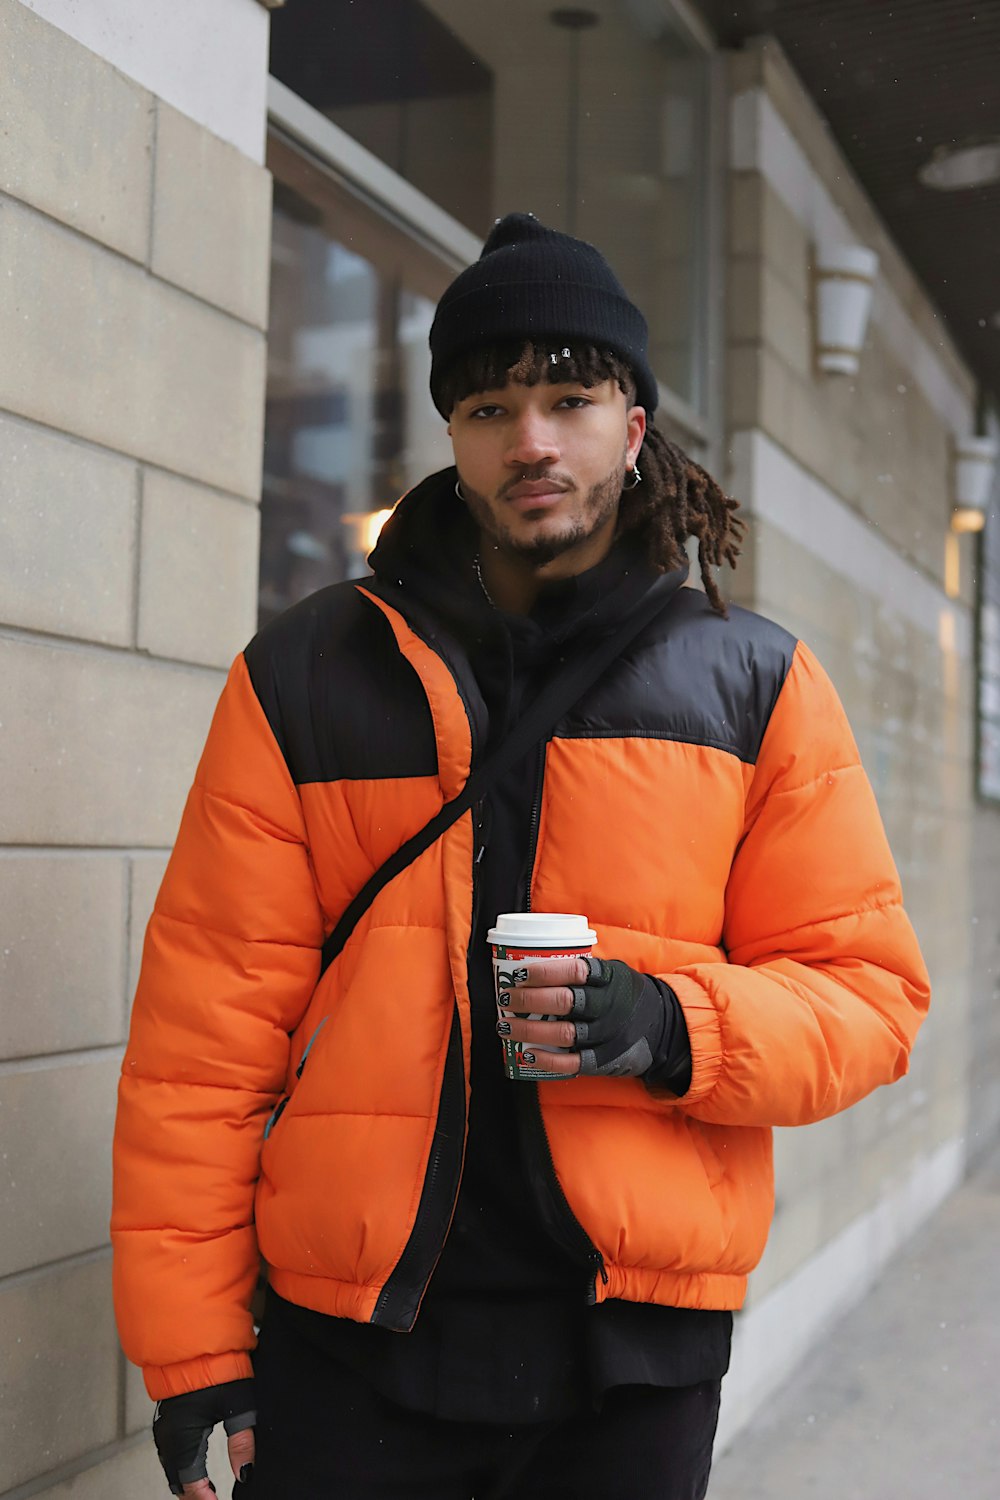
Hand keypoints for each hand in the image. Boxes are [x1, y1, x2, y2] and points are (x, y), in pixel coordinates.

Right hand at [152, 1378, 255, 1494]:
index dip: (203, 1498)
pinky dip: (181, 1467)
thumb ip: (243, 1442)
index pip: (190, 1481)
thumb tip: (245, 1474)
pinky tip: (194, 1469)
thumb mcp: (238, 1404)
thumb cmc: (218, 1367)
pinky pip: (169, 1453)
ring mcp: (164, 1426)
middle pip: (176, 1479)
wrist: (197, 1338)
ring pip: (171, 1467)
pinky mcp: (167, 1418)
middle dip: (193, 1494)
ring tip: (206, 1493)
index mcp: (182, 1436)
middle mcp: (168, 1435)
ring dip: (186, 1482)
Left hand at [498, 956, 670, 1076]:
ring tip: (505, 1025)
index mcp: (610, 978)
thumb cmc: (625, 995)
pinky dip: (545, 1060)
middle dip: (528, 1000)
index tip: (519, 973)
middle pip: (563, 1002)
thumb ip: (584, 970)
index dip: (544, 972)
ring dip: (528, 1030)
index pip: (574, 971)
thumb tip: (534, 961)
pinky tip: (525, 1054)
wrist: (661, 1029)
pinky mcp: (603, 1060)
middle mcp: (608, 1006)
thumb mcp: (614, 973)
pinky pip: (571, 1063)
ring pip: (562, 1033)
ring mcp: (606, 1035)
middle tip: (506, 998)